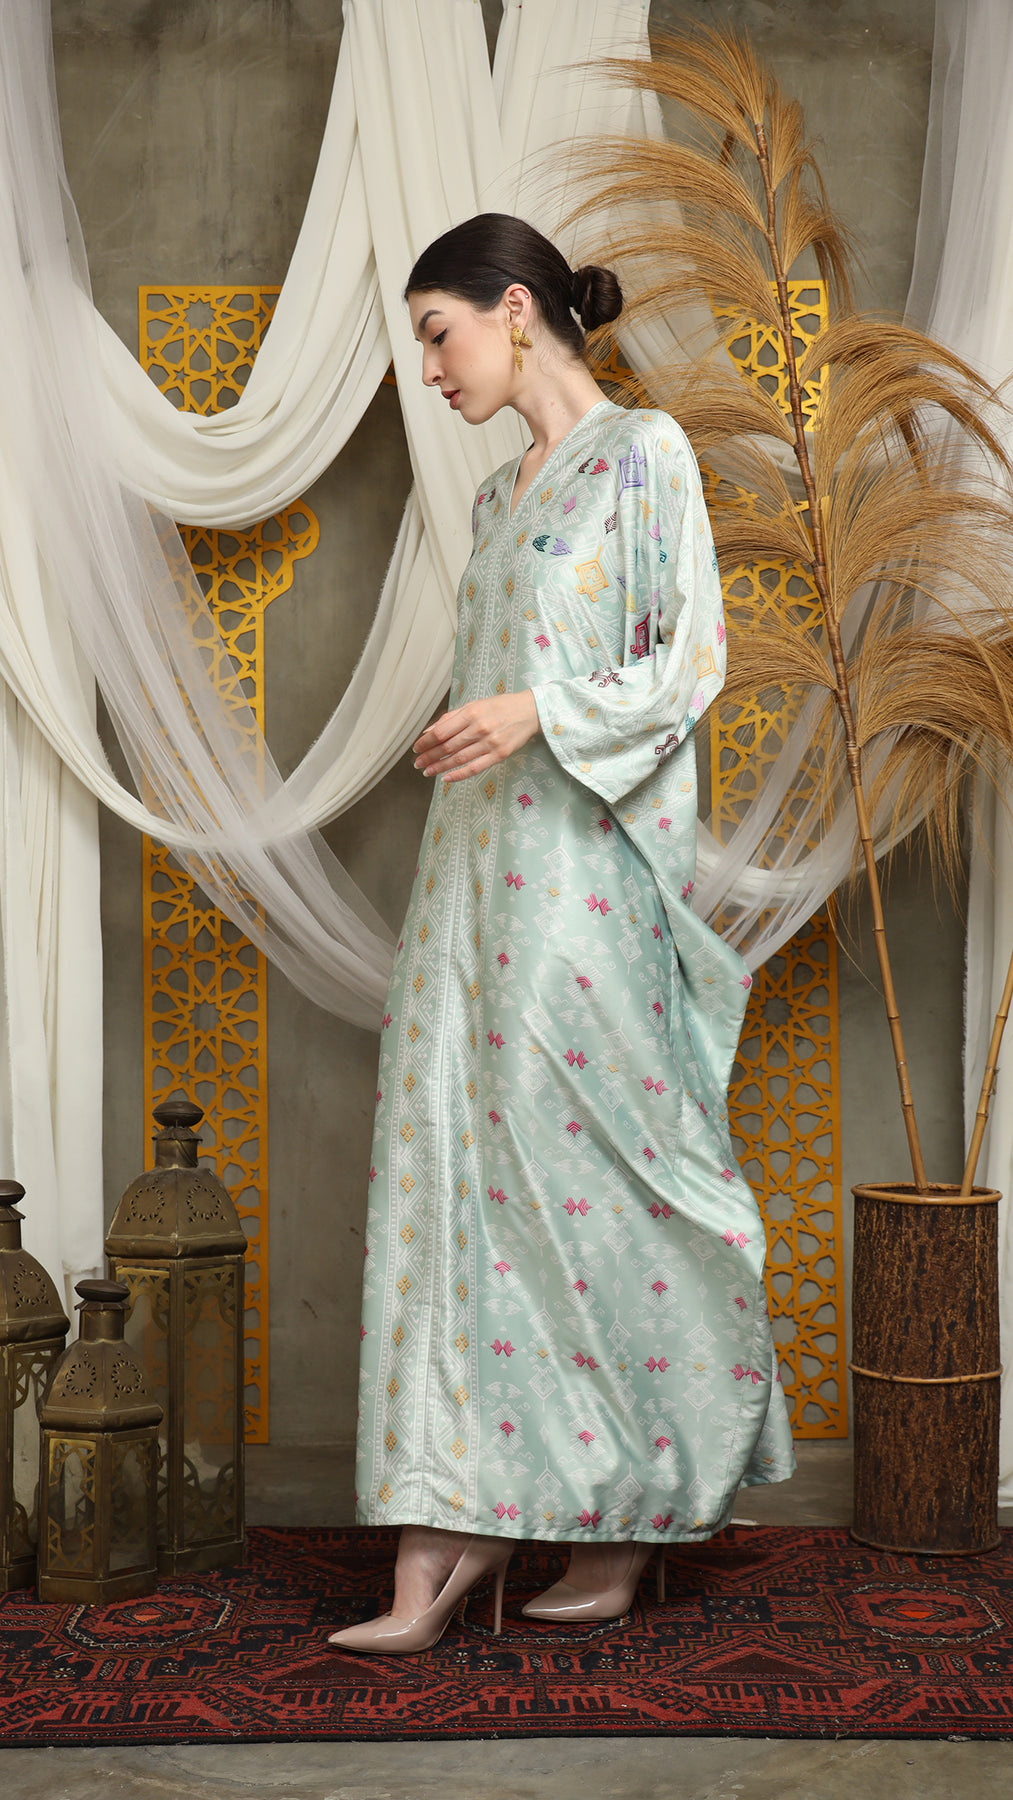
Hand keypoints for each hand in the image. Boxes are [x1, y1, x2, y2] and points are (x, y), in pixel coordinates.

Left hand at [413, 690, 539, 782]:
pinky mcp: (500, 755)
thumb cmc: (500, 707)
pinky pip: (475, 768)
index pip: (441, 732)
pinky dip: (459, 775)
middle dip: (429, 757)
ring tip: (427, 772)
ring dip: (440, 767)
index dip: (426, 742)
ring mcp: (490, 743)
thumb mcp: (475, 705)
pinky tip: (446, 778)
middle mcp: (480, 728)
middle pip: (447, 747)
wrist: (530, 711)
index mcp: (471, 713)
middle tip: (417, 763)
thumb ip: (451, 718)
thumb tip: (429, 731)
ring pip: (458, 759)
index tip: (417, 748)